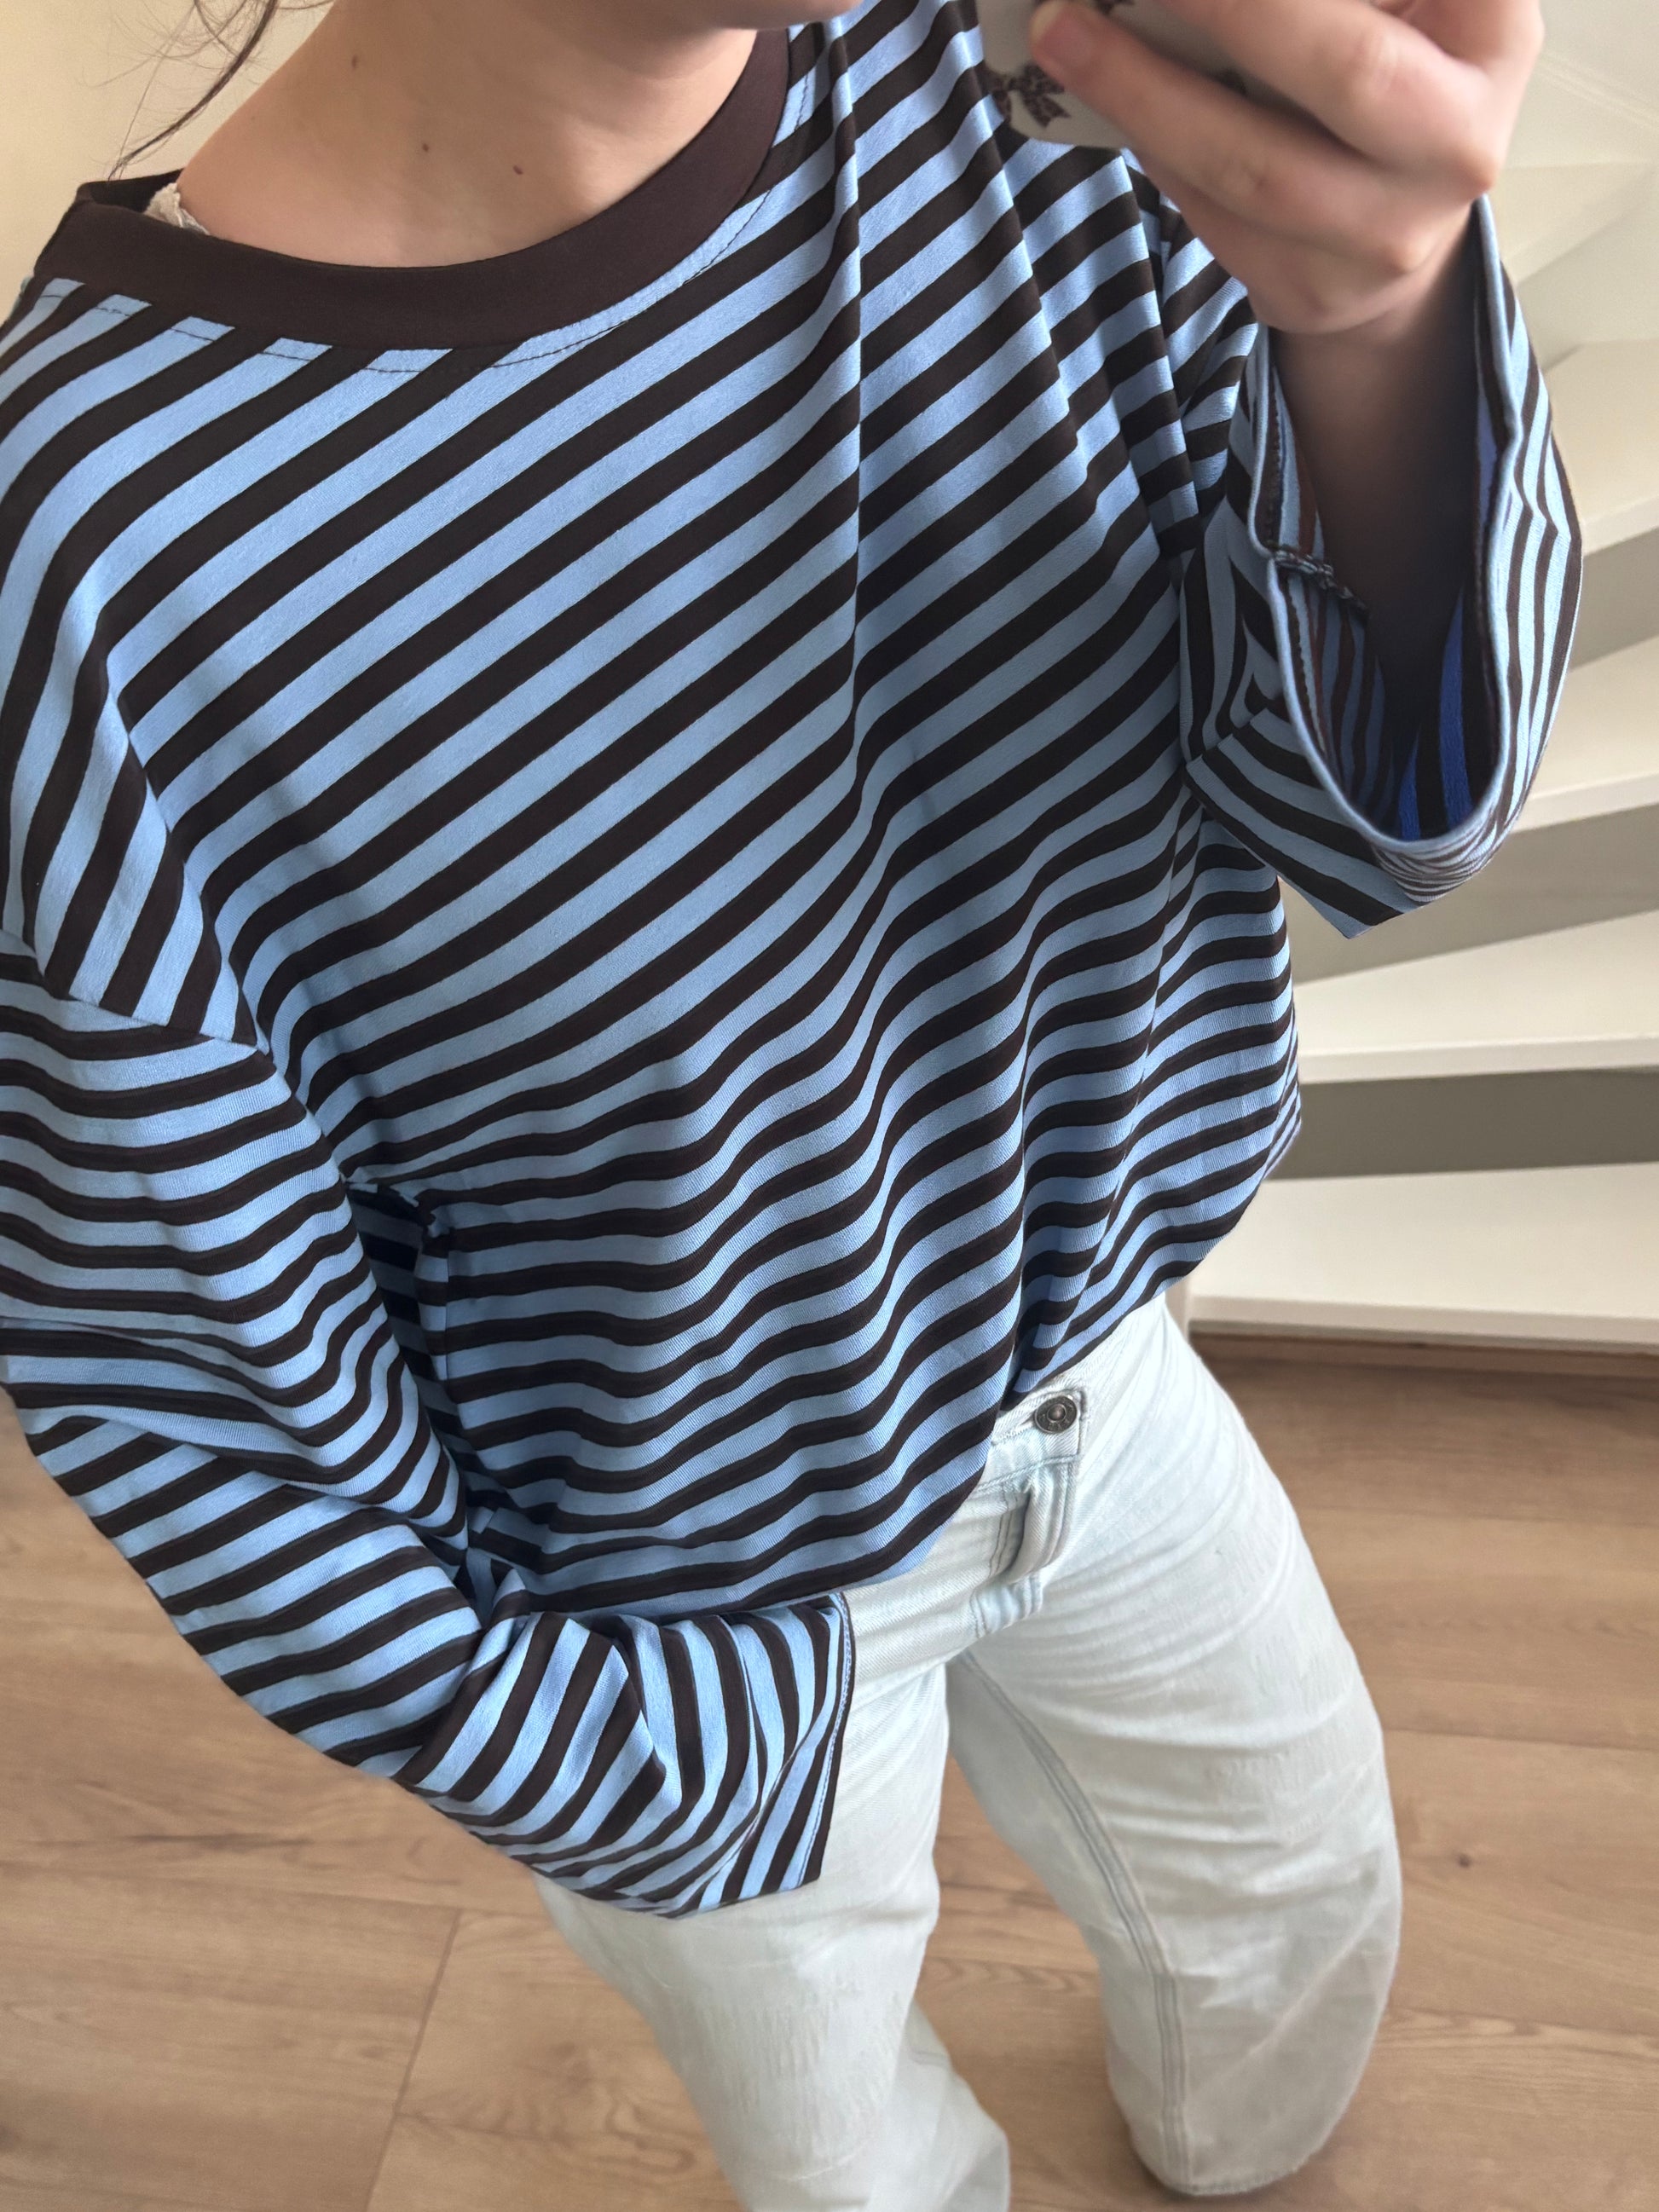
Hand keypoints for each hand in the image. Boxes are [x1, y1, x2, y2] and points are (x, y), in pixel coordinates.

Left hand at [1028, 0, 1542, 338]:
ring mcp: (1390, 234)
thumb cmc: (1385, 70)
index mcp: (1493, 35)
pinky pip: (1211, 214)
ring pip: (1253, 164)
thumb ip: (1320, 2)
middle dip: (1230, 8)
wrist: (1398, 224)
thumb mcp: (1387, 9)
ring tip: (1064, 30)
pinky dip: (1149, 143)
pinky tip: (1105, 94)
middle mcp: (1459, 141)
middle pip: (1345, 71)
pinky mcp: (1314, 290)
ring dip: (1143, 91)